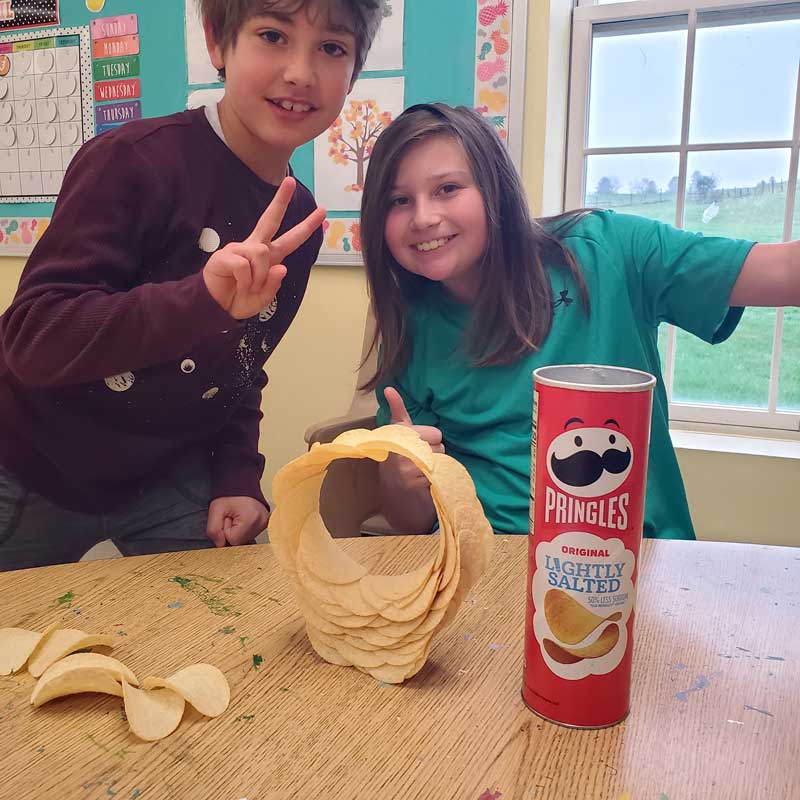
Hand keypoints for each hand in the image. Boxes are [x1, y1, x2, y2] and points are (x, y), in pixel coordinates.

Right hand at [203, 176, 325, 319]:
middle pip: (270, 220)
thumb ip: (274, 285)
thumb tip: (281, 268)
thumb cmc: (239, 300)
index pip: (290, 239)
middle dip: (281, 201)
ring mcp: (239, 249)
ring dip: (259, 276)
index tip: (322, 212)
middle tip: (290, 182)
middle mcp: (254, 248)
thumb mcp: (263, 298)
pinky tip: (238, 284)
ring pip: (261, 253)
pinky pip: (244, 265)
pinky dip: (245, 281)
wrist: (216, 309)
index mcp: (269, 257)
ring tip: (248, 287)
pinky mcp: (225, 255)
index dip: (306, 227)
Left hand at [207, 496, 269, 546]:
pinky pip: (251, 534)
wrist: (241, 484)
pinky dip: (245, 529)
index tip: (227, 518)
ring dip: (238, 531)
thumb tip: (220, 544)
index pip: (233, 540)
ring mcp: (265, 523)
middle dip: (232, 532)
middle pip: (240, 541)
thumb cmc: (230, 495)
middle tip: (232, 517)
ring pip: (245, 539)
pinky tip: (244, 519)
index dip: (226, 530)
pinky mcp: (266, 524)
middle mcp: (262, 522)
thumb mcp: (216, 509)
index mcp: (251, 519)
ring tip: (238, 517)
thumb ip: (213, 529)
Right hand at [382, 387, 443, 489]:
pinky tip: (420, 477)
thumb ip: (397, 408)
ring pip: (439, 460)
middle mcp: (401, 449)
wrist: (390, 483)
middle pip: (440, 447)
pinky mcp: (412, 483)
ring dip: (434, 463)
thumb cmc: (397, 450)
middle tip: (418, 455)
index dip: (430, 438)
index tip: (417, 441)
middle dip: (433, 450)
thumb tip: (389, 388)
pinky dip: (431, 476)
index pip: (436, 433)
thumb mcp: (398, 428)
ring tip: (420, 466)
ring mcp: (406, 468)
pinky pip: (435, 474)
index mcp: (400, 433)